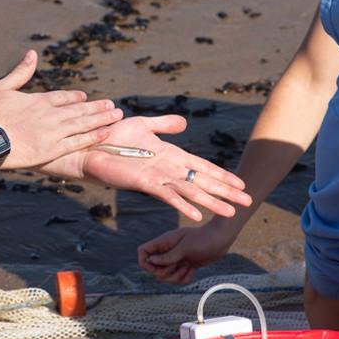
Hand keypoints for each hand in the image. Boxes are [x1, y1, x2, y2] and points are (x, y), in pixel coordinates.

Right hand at [0, 50, 122, 169]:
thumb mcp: (2, 87)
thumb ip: (21, 72)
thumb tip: (32, 53)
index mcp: (39, 100)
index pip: (63, 97)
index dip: (76, 98)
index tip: (86, 98)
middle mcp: (50, 114)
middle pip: (79, 110)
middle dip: (97, 108)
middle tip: (114, 106)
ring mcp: (53, 132)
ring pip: (83, 124)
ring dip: (101, 119)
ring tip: (116, 116)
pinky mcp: (52, 149)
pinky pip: (78, 142)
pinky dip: (93, 137)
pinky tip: (106, 133)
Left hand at [42, 114, 250, 222]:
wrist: (91, 145)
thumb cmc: (114, 136)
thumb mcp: (144, 124)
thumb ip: (165, 124)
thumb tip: (185, 123)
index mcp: (171, 156)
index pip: (202, 167)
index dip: (221, 175)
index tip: (241, 183)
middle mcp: (169, 169)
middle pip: (203, 182)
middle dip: (225, 192)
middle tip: (248, 203)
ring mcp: (158, 178)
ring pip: (191, 191)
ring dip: (211, 202)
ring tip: (230, 212)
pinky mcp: (144, 183)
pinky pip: (167, 195)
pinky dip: (182, 204)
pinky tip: (197, 215)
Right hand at [137, 223, 234, 284]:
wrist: (220, 238)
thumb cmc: (204, 238)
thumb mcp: (185, 248)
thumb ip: (168, 256)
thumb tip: (151, 261)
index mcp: (164, 242)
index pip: (143, 252)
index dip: (144, 262)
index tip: (154, 267)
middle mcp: (167, 251)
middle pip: (154, 269)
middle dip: (165, 273)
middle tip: (178, 265)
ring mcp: (176, 259)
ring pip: (166, 276)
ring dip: (176, 277)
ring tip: (188, 267)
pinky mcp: (184, 265)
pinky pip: (178, 279)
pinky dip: (185, 278)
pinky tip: (193, 269)